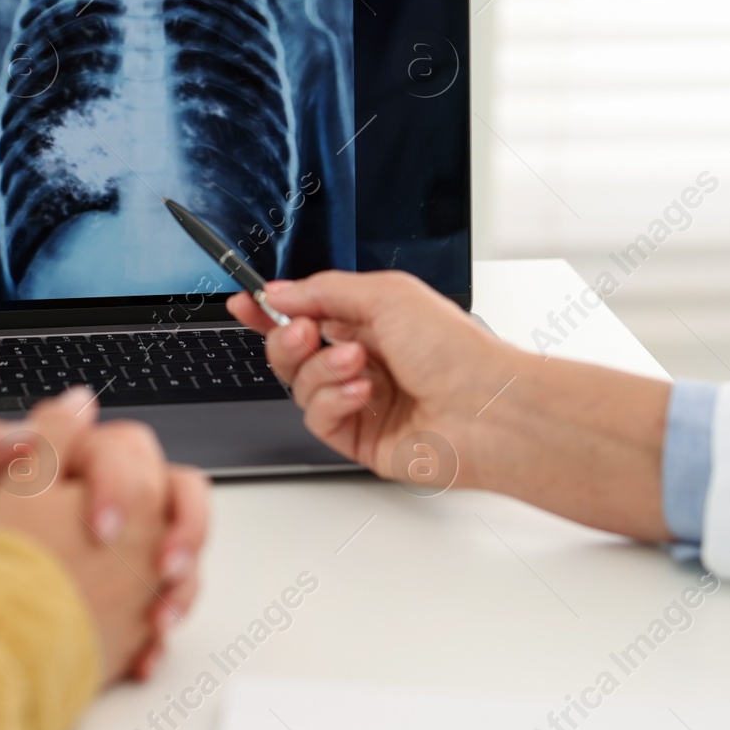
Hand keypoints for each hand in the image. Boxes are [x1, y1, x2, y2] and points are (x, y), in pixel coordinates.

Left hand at [0, 388, 209, 677]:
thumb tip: (30, 432)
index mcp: (72, 461)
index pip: (126, 451)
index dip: (122, 485)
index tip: (101, 529)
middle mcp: (106, 498)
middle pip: (177, 494)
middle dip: (182, 531)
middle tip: (162, 569)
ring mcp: (122, 547)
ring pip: (182, 550)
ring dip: (184, 583)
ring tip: (161, 621)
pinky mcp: (123, 593)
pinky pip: (162, 604)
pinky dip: (160, 633)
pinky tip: (142, 657)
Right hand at [228, 271, 514, 489]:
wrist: (486, 409)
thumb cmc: (455, 351)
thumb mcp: (386, 295)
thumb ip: (324, 291)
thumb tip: (279, 294)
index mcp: (370, 322)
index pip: (305, 313)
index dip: (270, 309)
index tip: (244, 302)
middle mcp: (362, 360)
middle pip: (292, 352)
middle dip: (286, 339)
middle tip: (303, 333)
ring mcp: (359, 401)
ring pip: (300, 385)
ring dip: (321, 370)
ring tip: (357, 364)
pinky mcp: (358, 439)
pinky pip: (317, 418)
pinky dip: (333, 401)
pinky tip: (363, 393)